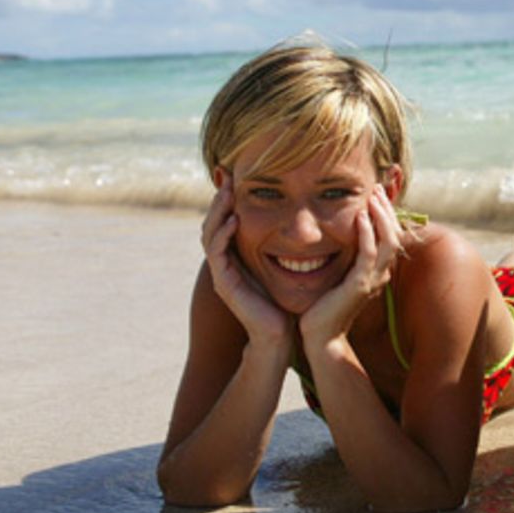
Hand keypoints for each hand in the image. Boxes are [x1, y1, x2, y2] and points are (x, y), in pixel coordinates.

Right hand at [201, 175, 291, 346]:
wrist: (280, 335)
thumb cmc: (287, 301)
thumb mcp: (286, 264)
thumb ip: (285, 243)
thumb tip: (303, 218)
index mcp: (237, 256)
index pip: (226, 220)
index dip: (230, 200)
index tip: (241, 177)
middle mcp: (225, 262)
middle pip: (213, 222)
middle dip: (221, 199)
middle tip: (230, 177)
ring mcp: (222, 272)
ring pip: (210, 234)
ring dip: (219, 211)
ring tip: (229, 192)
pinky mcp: (224, 283)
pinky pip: (217, 253)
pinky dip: (224, 234)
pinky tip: (234, 219)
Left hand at [298, 184, 400, 346]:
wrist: (320, 336)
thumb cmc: (324, 308)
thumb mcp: (337, 277)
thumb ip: (343, 260)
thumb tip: (336, 239)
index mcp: (376, 271)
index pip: (389, 236)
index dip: (385, 214)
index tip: (374, 194)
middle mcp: (379, 274)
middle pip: (394, 234)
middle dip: (386, 209)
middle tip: (375, 187)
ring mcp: (372, 279)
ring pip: (388, 240)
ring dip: (381, 215)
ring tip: (372, 195)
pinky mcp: (360, 284)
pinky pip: (368, 253)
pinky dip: (366, 232)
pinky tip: (359, 216)